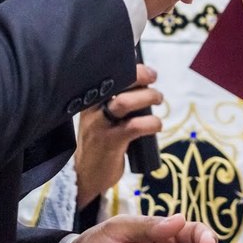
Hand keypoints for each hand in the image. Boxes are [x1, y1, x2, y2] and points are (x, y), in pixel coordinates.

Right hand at [74, 64, 161, 208]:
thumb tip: (144, 83)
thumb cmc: (100, 141)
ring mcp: (100, 125)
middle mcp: (93, 109)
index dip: (132, 68)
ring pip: (125, 102)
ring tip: (158, 100)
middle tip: (154, 81)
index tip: (148, 72)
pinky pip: (135, 126)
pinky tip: (156, 125)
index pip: (108, 74)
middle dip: (141, 77)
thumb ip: (116, 100)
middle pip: (117, 82)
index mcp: (91, 99)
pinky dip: (152, 123)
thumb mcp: (101, 117)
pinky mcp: (111, 142)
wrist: (85, 174)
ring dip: (148, 97)